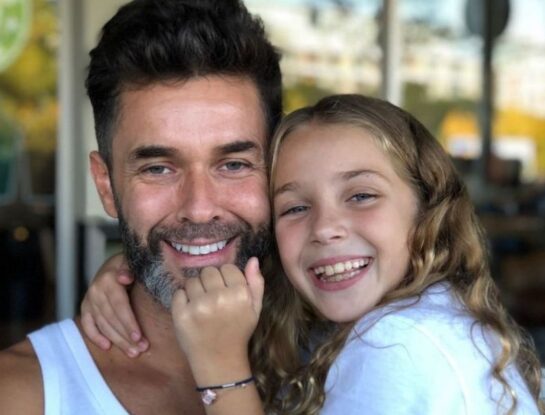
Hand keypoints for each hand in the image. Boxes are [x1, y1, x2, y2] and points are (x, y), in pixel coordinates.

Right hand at [80, 253, 147, 356]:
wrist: (115, 263)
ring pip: (103, 325)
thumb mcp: (132, 261)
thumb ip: (129, 268)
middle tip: (141, 349)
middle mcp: (96, 291)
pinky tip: (108, 347)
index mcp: (109, 279)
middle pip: (112, 318)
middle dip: (126, 336)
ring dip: (117, 340)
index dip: (129, 322)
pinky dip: (96, 337)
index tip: (139, 337)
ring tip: (133, 352)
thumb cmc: (130, 264)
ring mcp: (89, 300)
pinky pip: (87, 325)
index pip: (119, 305)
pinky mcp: (85, 308)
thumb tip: (125, 278)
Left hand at [171, 257, 263, 383]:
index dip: (226, 278)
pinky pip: (178, 293)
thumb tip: (253, 259)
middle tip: (212, 297)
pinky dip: (182, 300)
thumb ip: (256, 283)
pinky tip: (191, 311)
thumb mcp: (255, 309)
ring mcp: (199, 306)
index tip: (225, 290)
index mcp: (240, 294)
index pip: (227, 268)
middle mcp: (219, 297)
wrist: (219, 361)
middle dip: (210, 282)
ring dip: (195, 290)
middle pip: (208, 271)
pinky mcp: (181, 315)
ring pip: (192, 280)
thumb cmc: (238, 332)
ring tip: (201, 305)